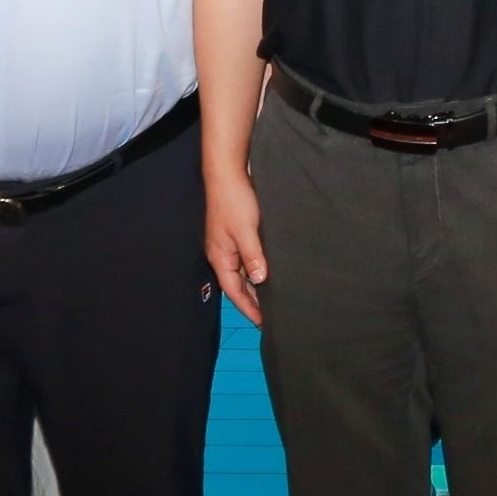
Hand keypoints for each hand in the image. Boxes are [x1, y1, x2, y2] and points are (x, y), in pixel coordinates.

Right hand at [205, 162, 268, 324]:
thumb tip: (260, 280)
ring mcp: (230, 244)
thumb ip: (253, 256)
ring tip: (276, 297)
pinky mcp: (239, 233)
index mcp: (220, 257)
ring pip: (244, 271)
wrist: (228, 172)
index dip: (249, 308)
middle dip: (253, 300)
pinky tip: (272, 270)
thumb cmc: (234, 201)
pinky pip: (249, 257)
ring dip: (257, 284)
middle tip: (273, 314)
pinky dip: (259, 267)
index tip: (263, 323)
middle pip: (238, 284)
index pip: (234, 291)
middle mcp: (224, 254)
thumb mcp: (246, 230)